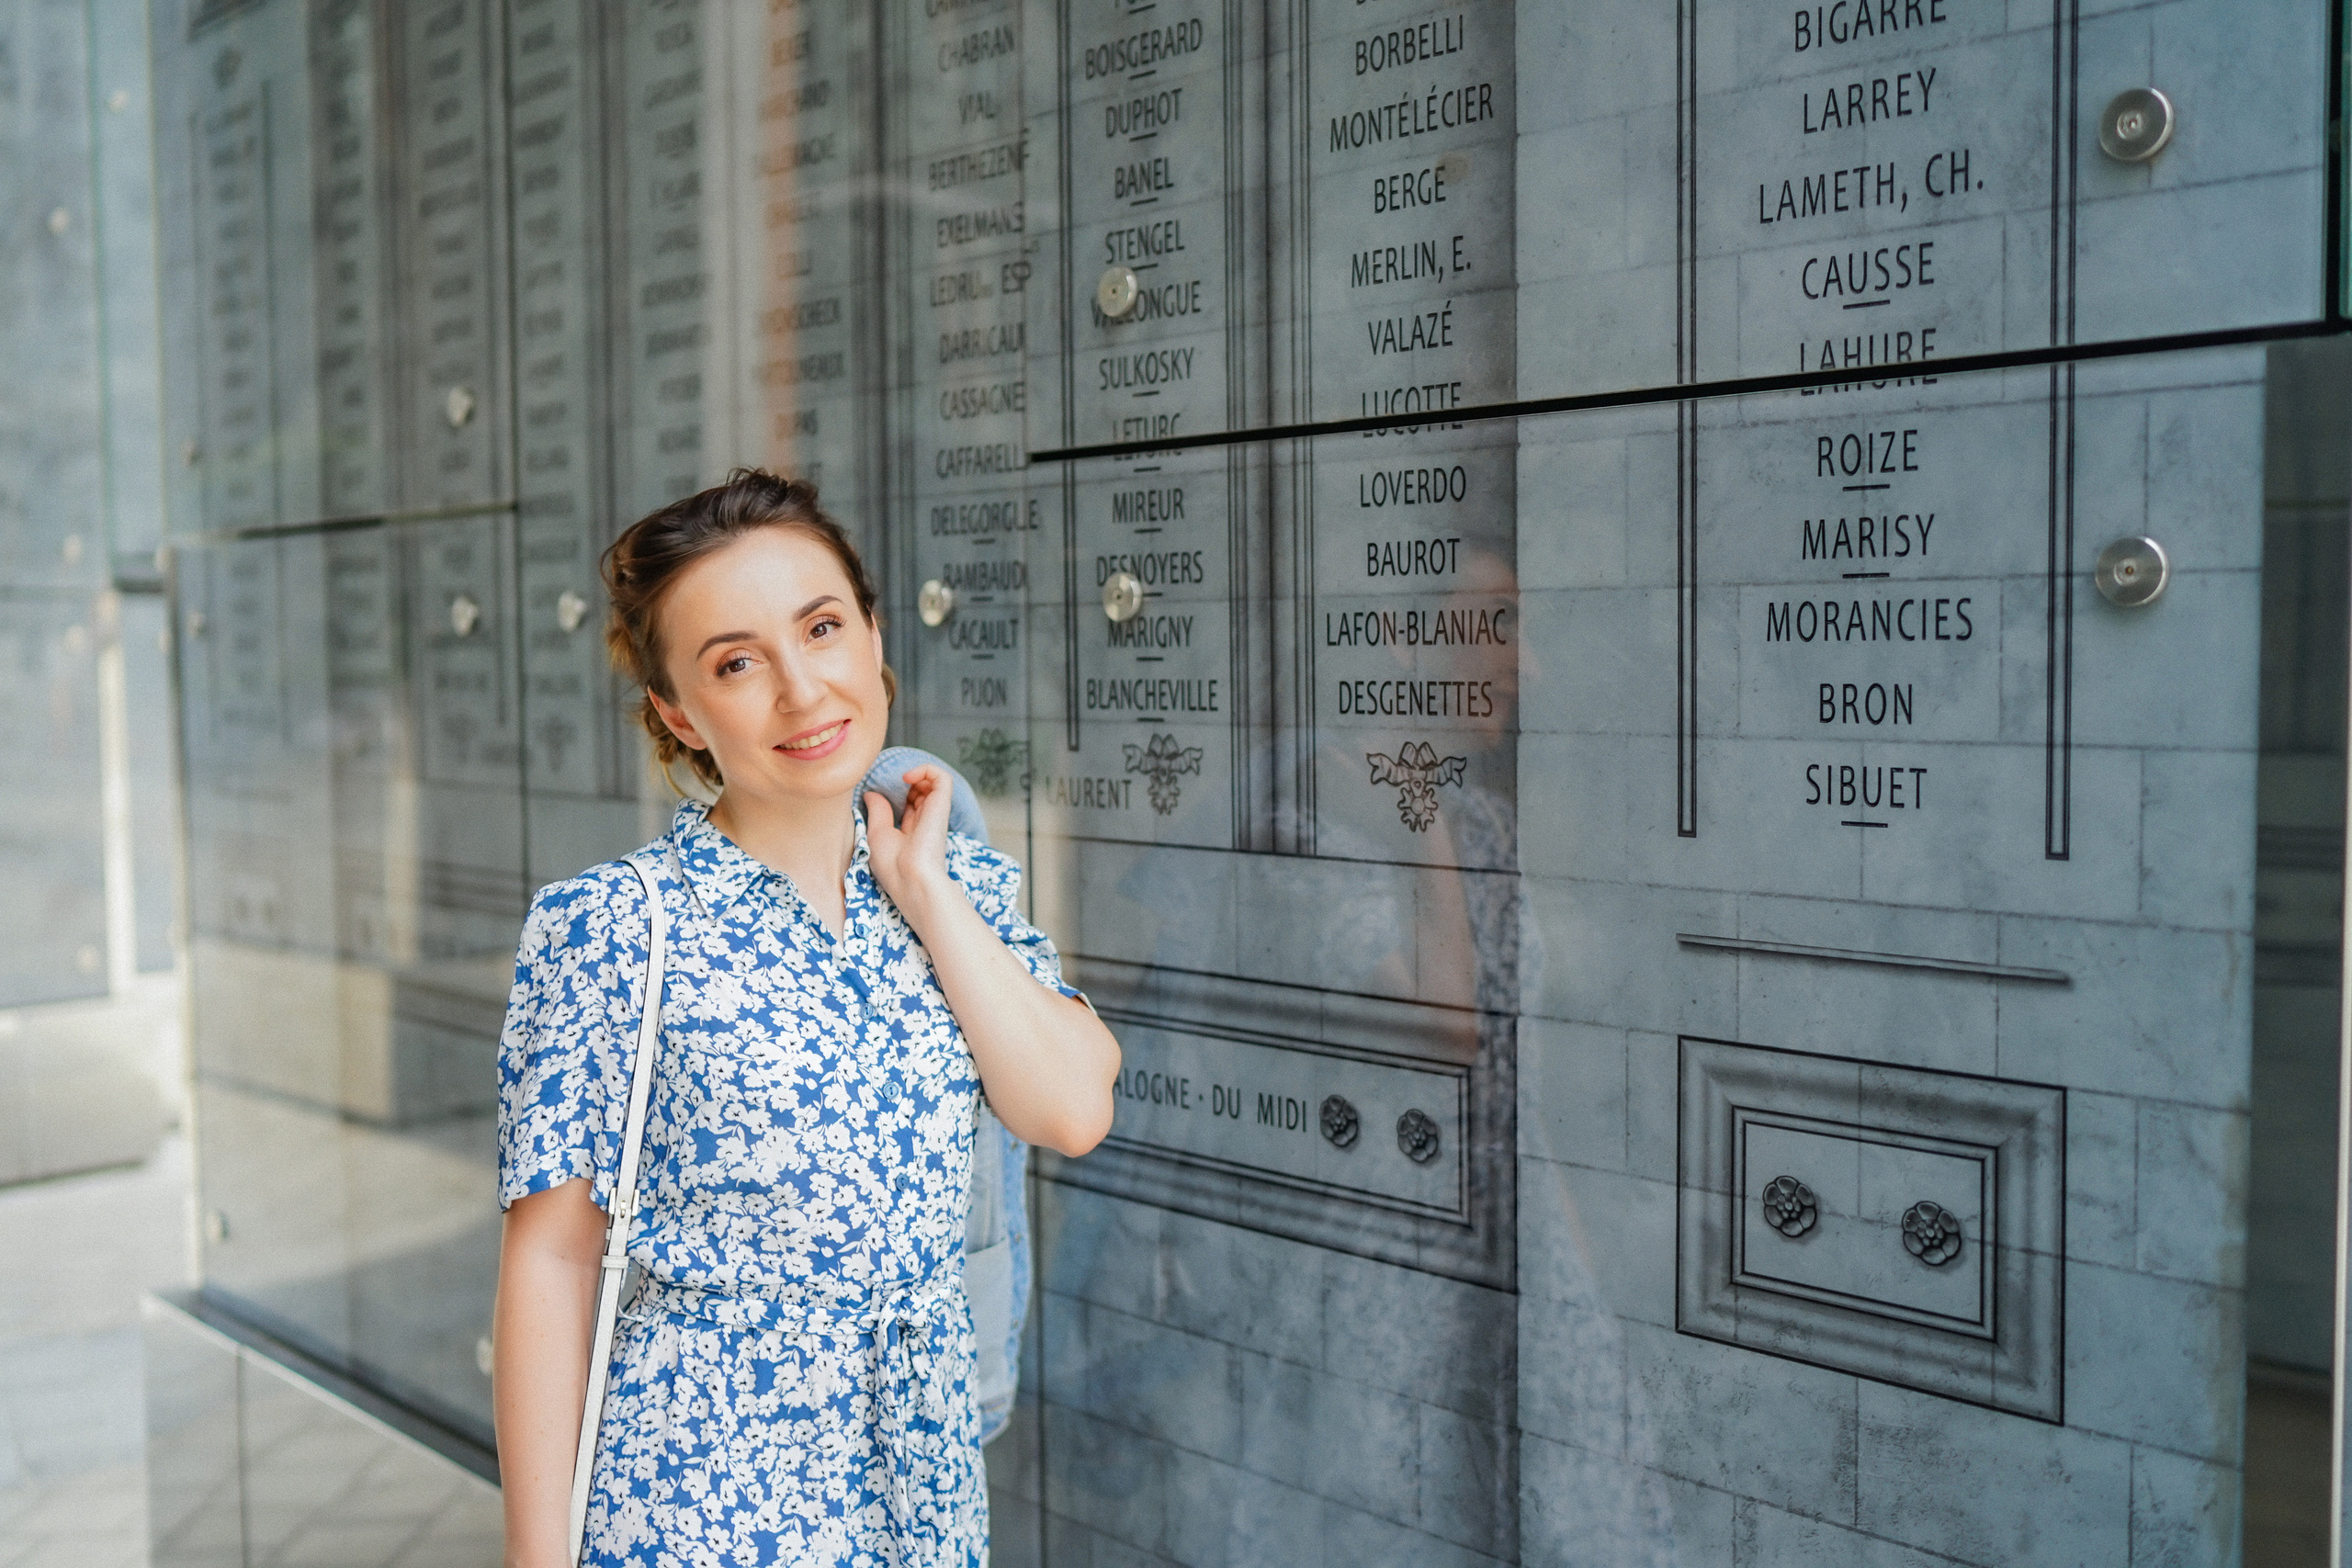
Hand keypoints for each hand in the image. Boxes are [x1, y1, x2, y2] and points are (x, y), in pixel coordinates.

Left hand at [864, 764, 956, 919]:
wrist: (911, 878)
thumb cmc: (892, 864)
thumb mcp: (877, 834)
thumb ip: (877, 811)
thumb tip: (871, 793)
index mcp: (911, 830)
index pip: (909, 804)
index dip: (896, 792)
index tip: (879, 788)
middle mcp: (925, 820)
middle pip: (920, 790)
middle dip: (905, 781)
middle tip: (889, 784)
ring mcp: (934, 811)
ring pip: (933, 781)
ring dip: (917, 773)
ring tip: (901, 779)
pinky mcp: (942, 805)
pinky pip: (942, 777)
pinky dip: (926, 769)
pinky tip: (907, 777)